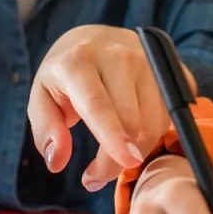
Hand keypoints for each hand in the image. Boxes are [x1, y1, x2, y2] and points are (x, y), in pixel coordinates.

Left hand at [27, 24, 194, 190]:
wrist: (94, 37)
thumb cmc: (66, 73)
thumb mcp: (42, 96)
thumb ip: (45, 130)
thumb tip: (57, 161)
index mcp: (79, 61)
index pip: (99, 104)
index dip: (113, 136)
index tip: (127, 162)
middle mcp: (118, 56)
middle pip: (131, 121)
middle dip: (117, 160)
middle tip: (96, 176)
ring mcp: (149, 59)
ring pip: (154, 122)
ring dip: (138, 149)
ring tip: (114, 153)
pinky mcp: (170, 67)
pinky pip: (170, 114)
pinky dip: (155, 134)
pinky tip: (136, 132)